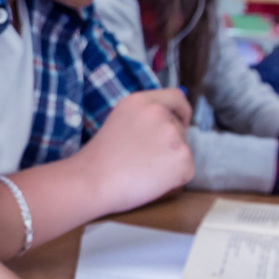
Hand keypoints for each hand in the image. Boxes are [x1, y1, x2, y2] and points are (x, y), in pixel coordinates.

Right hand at [74, 89, 194, 208]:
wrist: (93, 181)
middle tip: (145, 159)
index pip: (176, 97)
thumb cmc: (99, 158)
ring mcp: (174, 135)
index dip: (181, 112)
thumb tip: (171, 121)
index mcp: (142, 102)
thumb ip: (144, 116)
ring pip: (183, 150)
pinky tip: (151, 180)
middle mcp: (160, 113)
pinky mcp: (183, 159)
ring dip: (170, 161)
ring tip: (143, 170)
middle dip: (169, 143)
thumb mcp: (119, 120)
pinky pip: (185, 170)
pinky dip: (174, 179)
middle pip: (179, 128)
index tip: (181, 122)